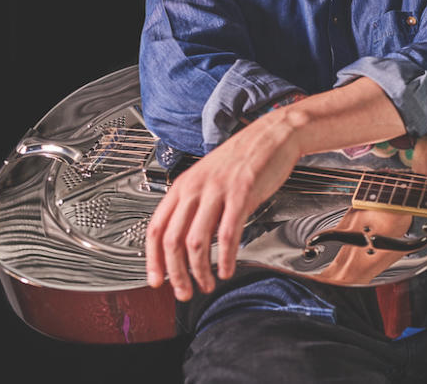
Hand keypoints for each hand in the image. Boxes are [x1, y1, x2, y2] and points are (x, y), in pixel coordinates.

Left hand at [144, 116, 300, 300]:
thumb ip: (196, 205)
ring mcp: (217, 190)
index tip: (156, 280)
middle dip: (176, 273)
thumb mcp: (210, 178)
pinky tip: (227, 269)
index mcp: (183, 186)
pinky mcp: (241, 193)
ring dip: (199, 271)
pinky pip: (227, 233)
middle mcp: (195, 188)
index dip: (153, 259)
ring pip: (197, 241)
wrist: (273, 135)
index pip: (156, 228)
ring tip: (207, 284)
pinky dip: (225, 257)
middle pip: (173, 241)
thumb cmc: (244, 158)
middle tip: (184, 291)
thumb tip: (187, 240)